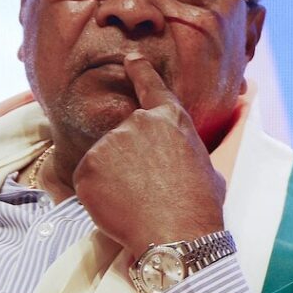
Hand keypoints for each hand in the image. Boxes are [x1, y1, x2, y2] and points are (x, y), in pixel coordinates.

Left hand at [73, 52, 226, 258]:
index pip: (151, 86)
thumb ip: (184, 151)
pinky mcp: (87, 166)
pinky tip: (119, 208)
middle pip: (124, 137)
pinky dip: (97, 196)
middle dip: (129, 160)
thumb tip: (179, 158)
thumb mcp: (205, 167)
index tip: (129, 59)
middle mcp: (138, 122)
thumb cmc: (200, 206)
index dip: (139, 71)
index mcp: (171, 119)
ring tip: (137, 202)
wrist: (177, 233)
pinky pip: (87, 180)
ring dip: (114, 180)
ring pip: (104, 160)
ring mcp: (110, 142)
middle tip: (147, 190)